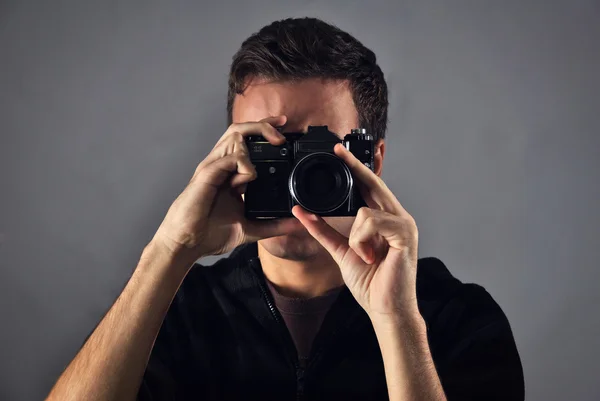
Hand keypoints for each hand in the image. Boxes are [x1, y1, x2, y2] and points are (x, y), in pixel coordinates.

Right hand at [153, 115, 302, 261]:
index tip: (285, 130)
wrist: (187, 244)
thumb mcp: (250, 228)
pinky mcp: (206, 175)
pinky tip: (250, 177)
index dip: (265, 132)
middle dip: (263, 124)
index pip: (247, 143)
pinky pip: (228, 157)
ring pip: (234, 135)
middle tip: (282, 126)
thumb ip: (273, 225)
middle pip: (240, 131)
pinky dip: (244, 162)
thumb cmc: (210, 234)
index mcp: (230, 175)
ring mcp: (213, 168)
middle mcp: (222, 167)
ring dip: (257, 134)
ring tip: (275, 144)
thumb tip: (297, 224)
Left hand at [292, 143, 419, 321]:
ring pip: (365, 210)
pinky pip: (370, 222)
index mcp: (384, 220)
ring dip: (356, 237)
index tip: (339, 153)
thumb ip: (324, 230)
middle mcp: (397, 217)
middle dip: (354, 166)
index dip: (355, 169)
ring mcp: (404, 224)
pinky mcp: (405, 233)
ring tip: (366, 255)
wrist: (386, 308)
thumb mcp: (342, 251)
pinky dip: (362, 241)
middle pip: (374, 183)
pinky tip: (371, 256)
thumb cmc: (371, 283)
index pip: (369, 188)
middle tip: (336, 150)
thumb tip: (301, 213)